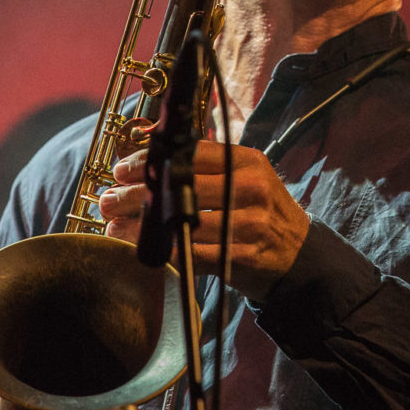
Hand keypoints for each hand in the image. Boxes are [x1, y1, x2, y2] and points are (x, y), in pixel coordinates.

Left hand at [98, 141, 309, 302]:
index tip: (122, 171)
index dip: (150, 161)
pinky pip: (194, 254)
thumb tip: (147, 161)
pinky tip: (144, 249)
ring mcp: (250, 223)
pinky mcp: (243, 256)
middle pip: (181, 187)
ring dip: (142, 227)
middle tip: (109, 200)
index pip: (190, 154)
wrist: (300, 255)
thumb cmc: (260, 212)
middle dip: (137, 195)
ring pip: (182, 222)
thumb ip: (204, 168)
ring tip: (115, 227)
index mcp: (247, 162)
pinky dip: (164, 252)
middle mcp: (250, 188)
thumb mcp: (243, 178)